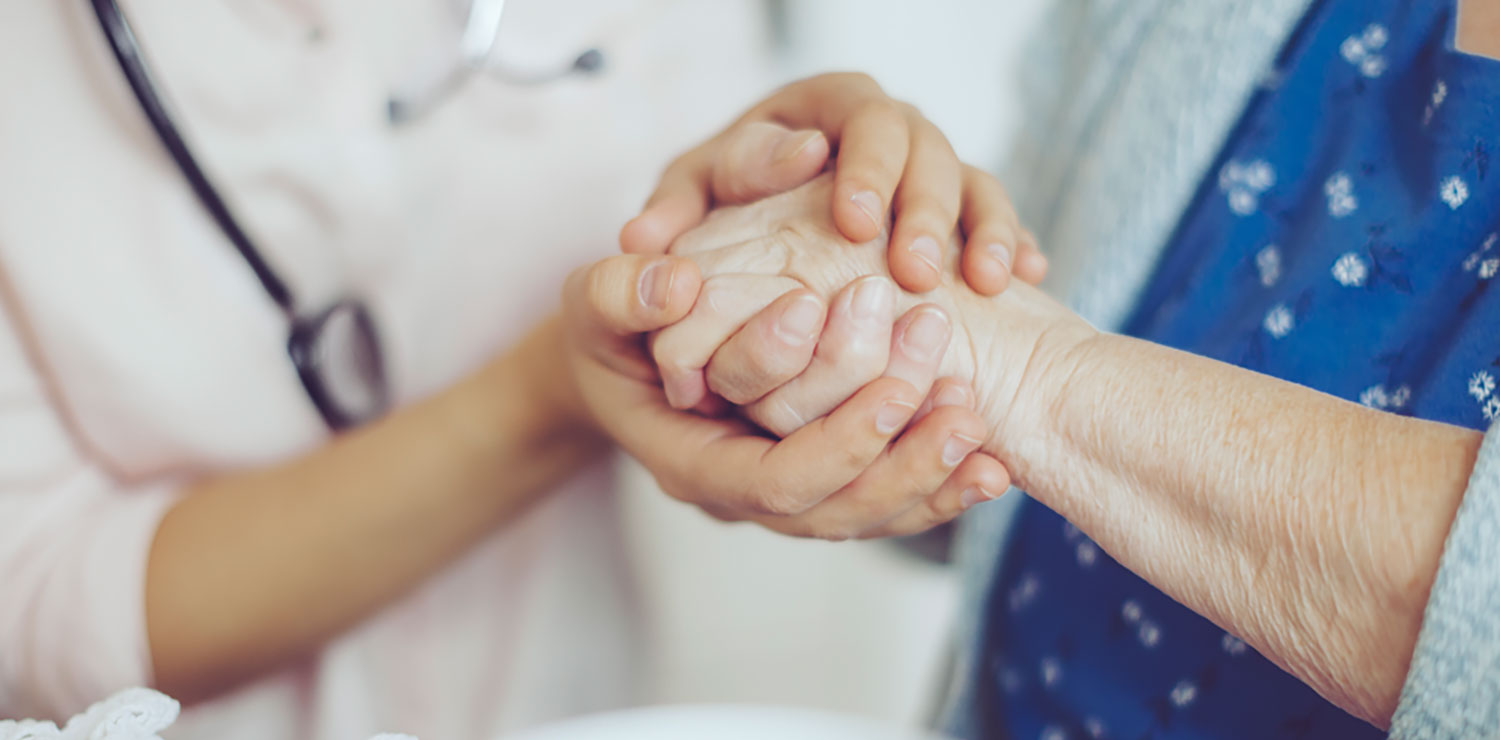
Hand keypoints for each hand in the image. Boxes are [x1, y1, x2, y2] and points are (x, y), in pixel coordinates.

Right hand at [558, 253, 1010, 539]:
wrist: (630, 359)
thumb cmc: (613, 328)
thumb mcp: (598, 300)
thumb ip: (626, 293)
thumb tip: (678, 285)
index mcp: (690, 461)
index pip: (774, 479)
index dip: (837, 437)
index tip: (891, 376)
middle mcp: (743, 494)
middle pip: (834, 509)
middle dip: (899, 456)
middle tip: (957, 393)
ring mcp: (787, 495)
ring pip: (868, 516)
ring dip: (931, 475)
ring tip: (983, 423)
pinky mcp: (824, 479)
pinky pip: (887, 502)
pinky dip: (941, 485)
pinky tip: (993, 459)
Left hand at [619, 72, 1047, 295]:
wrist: (760, 229)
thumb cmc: (725, 203)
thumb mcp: (692, 199)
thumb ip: (671, 212)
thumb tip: (644, 236)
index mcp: (824, 107)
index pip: (857, 118)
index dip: (863, 168)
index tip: (854, 225)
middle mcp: (887, 127)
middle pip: (925, 147)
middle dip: (922, 208)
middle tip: (912, 271)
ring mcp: (931, 166)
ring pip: (972, 179)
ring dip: (980, 229)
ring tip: (982, 284)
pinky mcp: (962, 210)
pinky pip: (1000, 217)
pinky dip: (1013, 243)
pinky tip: (1028, 276)